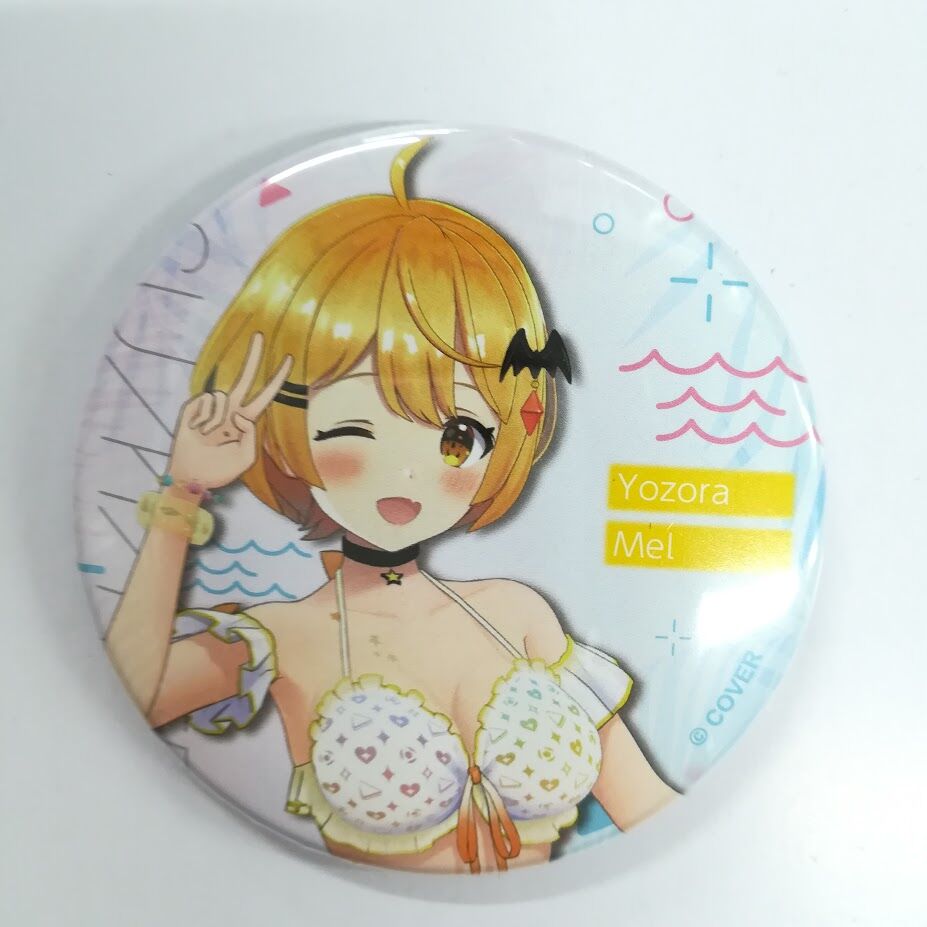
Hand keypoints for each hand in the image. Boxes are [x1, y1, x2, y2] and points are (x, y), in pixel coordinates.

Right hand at [167, 333, 292, 490]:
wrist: (191, 477)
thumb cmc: (219, 470)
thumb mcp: (245, 458)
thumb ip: (251, 436)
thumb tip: (240, 415)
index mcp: (245, 421)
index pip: (265, 396)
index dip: (277, 379)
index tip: (288, 360)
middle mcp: (230, 410)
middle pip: (244, 379)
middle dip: (253, 357)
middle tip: (260, 335)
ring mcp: (211, 407)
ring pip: (223, 398)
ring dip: (217, 422)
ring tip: (209, 438)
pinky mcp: (193, 406)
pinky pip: (207, 402)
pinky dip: (204, 420)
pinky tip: (198, 432)